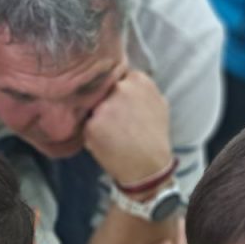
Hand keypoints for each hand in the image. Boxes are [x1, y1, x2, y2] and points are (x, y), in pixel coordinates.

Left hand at [84, 70, 171, 184]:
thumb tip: (126, 79)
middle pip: (103, 91)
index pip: (116, 76)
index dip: (116, 92)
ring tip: (112, 134)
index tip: (120, 104)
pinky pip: (86, 125)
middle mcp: (120, 89)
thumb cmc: (154, 136)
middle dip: (106, 103)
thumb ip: (141, 88)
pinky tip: (106, 143)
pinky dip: (92, 135)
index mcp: (138, 80)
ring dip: (97, 119)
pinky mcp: (92, 124)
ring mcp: (105, 106)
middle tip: (116, 122)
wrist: (148, 167)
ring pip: (93, 108)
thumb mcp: (158, 103)